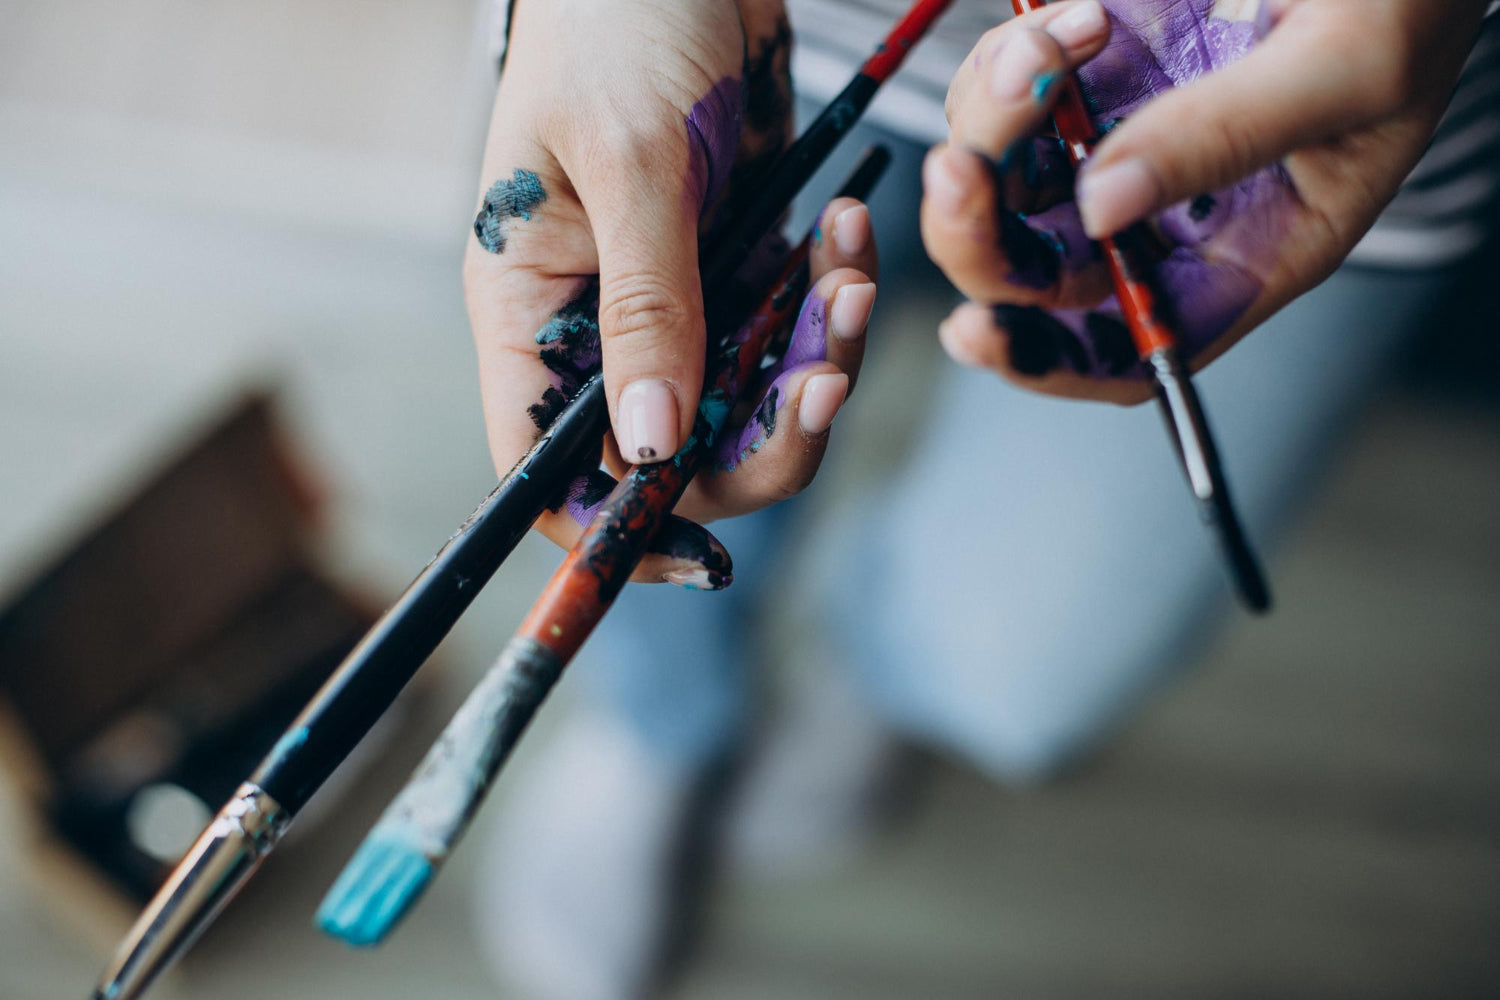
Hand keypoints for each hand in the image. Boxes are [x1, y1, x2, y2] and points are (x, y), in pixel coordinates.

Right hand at [465, 0, 879, 586]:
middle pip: (677, 453)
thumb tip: (653, 451)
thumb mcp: (634, 160)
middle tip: (831, 367)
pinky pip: (792, 326)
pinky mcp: (735, 259)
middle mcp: (597, 322)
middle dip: (767, 430)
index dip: (614, 530)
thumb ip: (648, 306)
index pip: (550, 471)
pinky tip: (845, 234)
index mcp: (530, 311)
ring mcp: (673, 295)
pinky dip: (830, 297)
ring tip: (852, 275)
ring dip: (817, 356)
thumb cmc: (620, 17)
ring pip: (751, 395)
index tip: (698, 555)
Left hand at [922, 0, 1487, 402]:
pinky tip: (1069, 17)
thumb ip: (1226, 135)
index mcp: (1239, 256)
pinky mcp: (1091, 74)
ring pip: (1000, 182)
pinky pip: (1004, 95)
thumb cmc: (1407, 6)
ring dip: (989, 124)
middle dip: (976, 235)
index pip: (1122, 352)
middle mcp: (1163, 214)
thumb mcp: (1346, 71)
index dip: (1043, 360)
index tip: (982, 331)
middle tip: (959, 169)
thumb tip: (1101, 206)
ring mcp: (1117, 140)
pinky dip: (1007, 63)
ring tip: (1043, 46)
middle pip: (1031, 273)